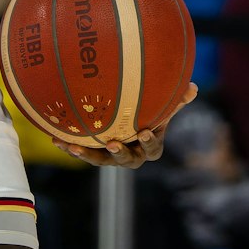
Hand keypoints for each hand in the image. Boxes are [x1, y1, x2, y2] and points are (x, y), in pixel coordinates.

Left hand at [55, 83, 198, 167]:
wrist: (129, 123)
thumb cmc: (149, 113)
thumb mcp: (162, 107)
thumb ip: (176, 100)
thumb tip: (193, 87)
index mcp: (149, 146)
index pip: (152, 149)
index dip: (149, 142)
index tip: (143, 132)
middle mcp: (131, 155)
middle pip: (125, 161)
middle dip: (119, 154)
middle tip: (112, 145)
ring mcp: (110, 156)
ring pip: (99, 160)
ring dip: (86, 154)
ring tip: (72, 147)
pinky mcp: (93, 151)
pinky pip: (81, 150)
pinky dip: (68, 145)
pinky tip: (54, 137)